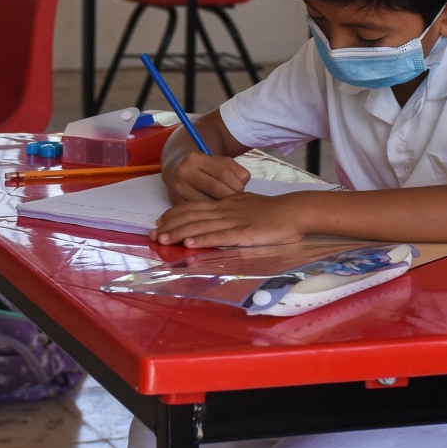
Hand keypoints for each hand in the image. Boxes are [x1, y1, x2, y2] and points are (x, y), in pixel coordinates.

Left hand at [152, 192, 307, 247]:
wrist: (294, 211)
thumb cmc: (273, 212)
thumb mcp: (247, 206)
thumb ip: (231, 211)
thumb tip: (218, 220)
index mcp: (225, 203)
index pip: (193, 206)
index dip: (174, 213)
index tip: (160, 221)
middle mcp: (225, 210)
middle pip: (190, 215)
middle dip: (169, 225)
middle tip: (152, 234)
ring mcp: (233, 221)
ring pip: (200, 226)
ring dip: (178, 233)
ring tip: (161, 239)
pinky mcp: (243, 234)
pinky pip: (219, 237)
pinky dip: (202, 240)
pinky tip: (188, 243)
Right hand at [163, 151, 250, 203]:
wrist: (179, 169)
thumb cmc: (206, 167)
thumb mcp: (221, 162)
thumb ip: (236, 171)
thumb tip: (242, 186)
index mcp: (196, 158)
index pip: (222, 173)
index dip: (236, 184)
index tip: (242, 189)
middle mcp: (184, 172)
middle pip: (215, 188)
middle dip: (231, 195)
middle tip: (236, 199)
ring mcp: (178, 188)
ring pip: (208, 202)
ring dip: (222, 206)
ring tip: (227, 203)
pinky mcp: (176, 202)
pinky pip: (200, 211)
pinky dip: (211, 211)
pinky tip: (217, 209)